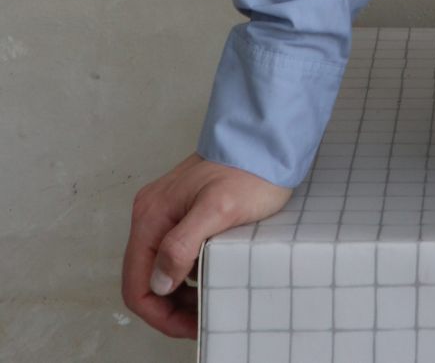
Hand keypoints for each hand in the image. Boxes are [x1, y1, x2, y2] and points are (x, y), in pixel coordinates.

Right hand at [121, 152, 293, 339]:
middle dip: (168, 308)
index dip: (159, 314)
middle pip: (144, 279)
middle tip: (200, 321)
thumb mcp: (218, 210)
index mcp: (151, 215)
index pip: (136, 283)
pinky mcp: (182, 211)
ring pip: (158, 269)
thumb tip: (159, 282)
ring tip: (206, 304)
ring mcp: (166, 211)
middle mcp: (151, 213)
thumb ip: (182, 245)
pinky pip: (173, 254)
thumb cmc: (248, 171)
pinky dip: (186, 275)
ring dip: (177, 294)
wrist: (266, 140)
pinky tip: (208, 279)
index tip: (190, 326)